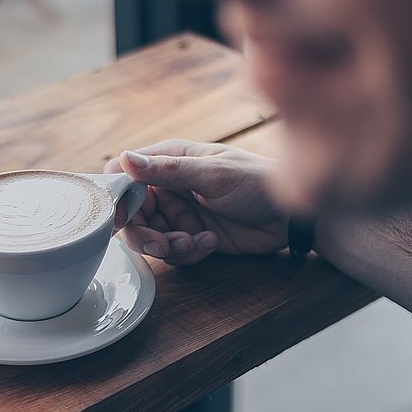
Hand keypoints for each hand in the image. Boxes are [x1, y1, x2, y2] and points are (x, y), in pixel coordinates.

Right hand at [104, 139, 287, 264]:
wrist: (294, 218)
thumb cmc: (259, 182)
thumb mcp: (213, 174)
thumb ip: (168, 169)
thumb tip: (126, 158)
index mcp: (169, 159)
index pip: (123, 174)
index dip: (118, 196)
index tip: (124, 216)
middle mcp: (168, 186)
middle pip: (131, 214)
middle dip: (143, 232)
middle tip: (161, 244)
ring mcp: (179, 213)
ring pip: (148, 236)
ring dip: (166, 245)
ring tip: (193, 242)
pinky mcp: (191, 236)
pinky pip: (171, 251)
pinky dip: (186, 252)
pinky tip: (210, 243)